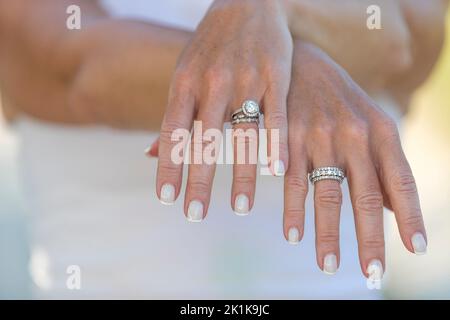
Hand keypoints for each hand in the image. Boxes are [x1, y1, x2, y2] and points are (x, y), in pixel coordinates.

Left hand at [156, 0, 293, 218]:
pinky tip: (276, 171)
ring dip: (240, 174)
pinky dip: (276, 143)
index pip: (173, 132)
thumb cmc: (211, 48)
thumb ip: (173, 115)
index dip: (169, 166)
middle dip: (199, 180)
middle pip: (204, 139)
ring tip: (239, 207)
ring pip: (241, 133)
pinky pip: (276, 114)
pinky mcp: (275, 75)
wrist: (247, 3)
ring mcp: (245, 78)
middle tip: (195, 214)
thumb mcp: (184, 74)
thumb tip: (147, 154)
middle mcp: (212, 82)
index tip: (166, 198)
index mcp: (185, 82)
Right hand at [284, 42, 426, 277]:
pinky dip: (293, 211)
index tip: (417, 247)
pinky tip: (293, 235)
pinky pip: (293, 181)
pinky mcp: (288, 138)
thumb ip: (380, 162)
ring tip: (330, 266)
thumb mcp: (368, 121)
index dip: (410, 215)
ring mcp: (320, 136)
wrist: (299, 59)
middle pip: (365, 196)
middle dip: (369, 239)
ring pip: (326, 194)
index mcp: (380, 130)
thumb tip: (390, 210)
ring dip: (327, 234)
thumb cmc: (338, 97)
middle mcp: (354, 134)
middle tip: (372, 273)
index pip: (401, 179)